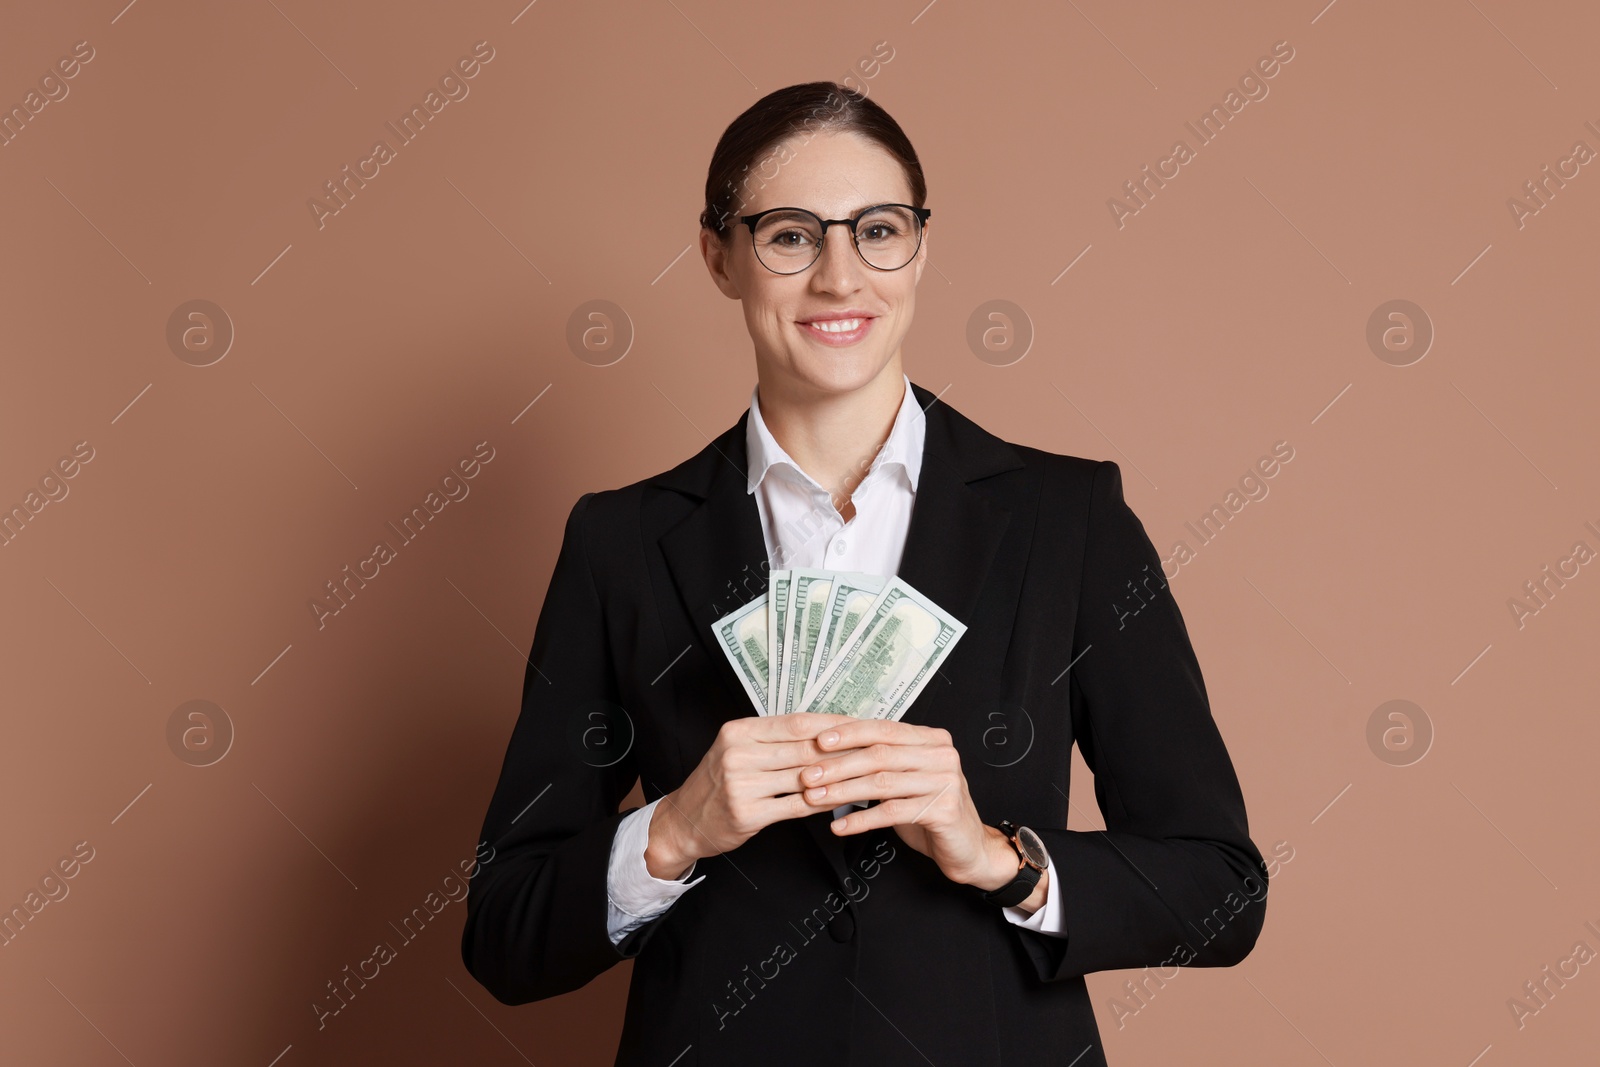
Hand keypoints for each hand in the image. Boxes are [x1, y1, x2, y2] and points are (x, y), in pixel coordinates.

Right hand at [644, 713, 864, 878]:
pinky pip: (796, 805)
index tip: (858, 724)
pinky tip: (841, 800)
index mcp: (738, 731)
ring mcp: (742, 785)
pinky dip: (822, 802)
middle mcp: (738, 754)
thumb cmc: (717, 783)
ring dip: (837, 777)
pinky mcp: (748, 814)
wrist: (684, 820)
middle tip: (872, 749)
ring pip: (803, 777)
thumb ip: (774, 740)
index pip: (796, 722)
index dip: (831, 724)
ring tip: (864, 774)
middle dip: (842, 750)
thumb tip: (823, 730)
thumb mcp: (737, 749)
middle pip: (803, 749)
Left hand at [798, 719, 1027, 893]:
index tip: (819, 741)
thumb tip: (828, 753)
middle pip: (880, 755)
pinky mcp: (945, 810)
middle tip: (808, 776)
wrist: (967, 847)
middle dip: (838, 766)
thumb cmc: (929, 810)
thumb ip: (879, 761)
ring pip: (883, 783)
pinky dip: (862, 819)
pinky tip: (840, 826)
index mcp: (930, 739)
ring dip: (843, 792)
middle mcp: (941, 755)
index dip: (849, 733)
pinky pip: (893, 812)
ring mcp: (945, 782)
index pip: (883, 729)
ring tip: (815, 799)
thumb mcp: (904, 779)